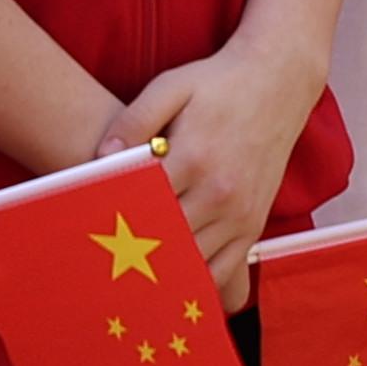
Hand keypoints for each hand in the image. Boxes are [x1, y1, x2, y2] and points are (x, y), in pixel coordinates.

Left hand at [113, 45, 322, 284]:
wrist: (280, 81)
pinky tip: (172, 284)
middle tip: (98, 264)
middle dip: (129, 251)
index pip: (139, 205)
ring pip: (190, 261)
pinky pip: (225, 268)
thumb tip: (100, 156)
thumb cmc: (220, 83)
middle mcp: (219, 191)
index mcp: (193, 157)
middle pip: (161, 240)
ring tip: (128, 281)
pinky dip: (197, 281)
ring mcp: (240, 212)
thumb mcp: (171, 86)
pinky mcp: (254, 222)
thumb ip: (133, 120)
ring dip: (160, 271)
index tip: (86, 234)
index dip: (110, 220)